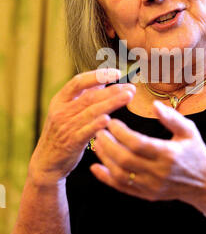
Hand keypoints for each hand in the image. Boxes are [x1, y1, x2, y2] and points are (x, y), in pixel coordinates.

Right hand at [29, 69, 135, 185]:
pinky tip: (109, 119)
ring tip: (128, 96)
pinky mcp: (71, 143)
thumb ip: (82, 96)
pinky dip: (97, 124)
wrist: (46, 161)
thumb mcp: (66, 111)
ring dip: (112, 103)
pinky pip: (86, 131)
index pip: (79, 82)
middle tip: (130, 87)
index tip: (117, 73)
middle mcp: (61, 111)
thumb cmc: (61, 132)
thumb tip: (101, 80)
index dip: (98, 75)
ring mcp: (65, 127)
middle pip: (90, 97)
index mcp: (60, 100)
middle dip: (112, 90)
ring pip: (91, 112)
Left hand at [90, 100, 205, 211]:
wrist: (204, 183)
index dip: (121, 133)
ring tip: (98, 143)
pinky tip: (96, 167)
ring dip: (105, 159)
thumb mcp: (189, 130)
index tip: (112, 122)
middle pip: (125, 160)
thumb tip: (154, 104)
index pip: (138, 143)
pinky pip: (122, 188)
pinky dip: (106, 178)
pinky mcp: (147, 195)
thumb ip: (171, 118)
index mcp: (169, 154)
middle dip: (108, 144)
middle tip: (99, 130)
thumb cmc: (195, 152)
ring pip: (120, 175)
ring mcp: (152, 186)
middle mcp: (159, 172)